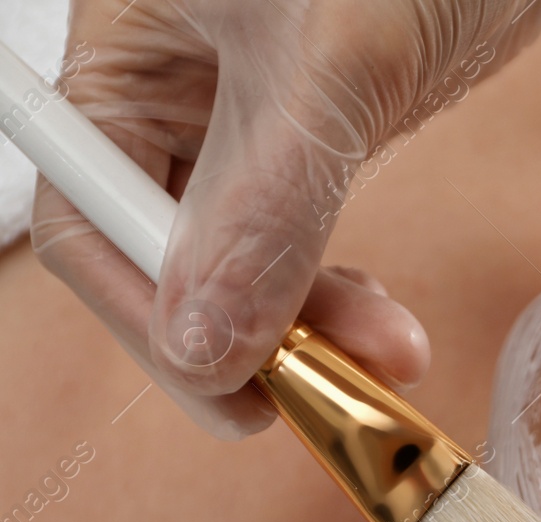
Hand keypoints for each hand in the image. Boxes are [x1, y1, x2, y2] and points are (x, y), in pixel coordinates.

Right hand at [31, 0, 540, 437]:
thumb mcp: (335, 68)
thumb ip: (265, 208)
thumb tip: (205, 345)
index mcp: (125, 48)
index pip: (92, 221)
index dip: (154, 323)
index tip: (240, 396)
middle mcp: (171, 83)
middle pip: (162, 252)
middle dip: (247, 332)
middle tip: (331, 394)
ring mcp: (248, 109)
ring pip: (240, 254)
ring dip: (306, 322)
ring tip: (390, 353)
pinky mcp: (321, 126)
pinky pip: (299, 232)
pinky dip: (334, 285)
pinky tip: (380, 317)